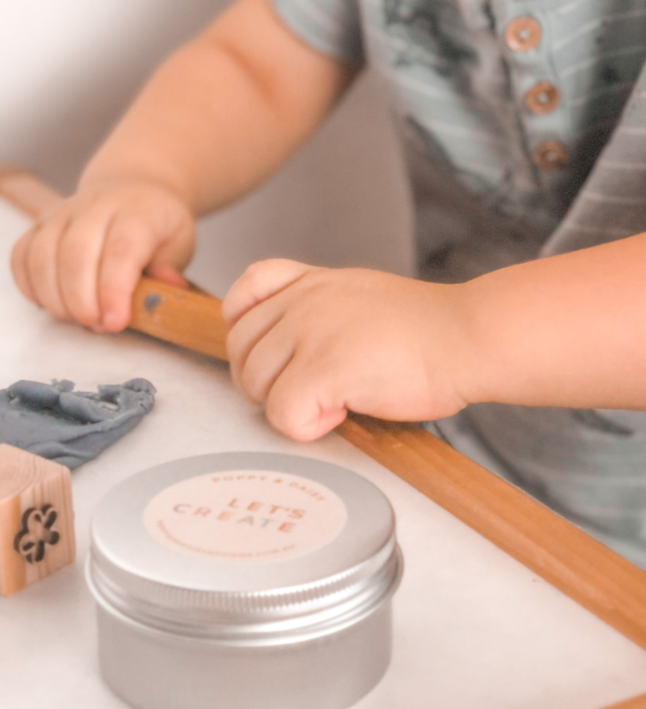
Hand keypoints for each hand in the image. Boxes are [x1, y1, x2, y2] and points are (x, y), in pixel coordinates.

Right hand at [11, 178, 194, 331]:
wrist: (131, 189)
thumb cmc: (156, 226)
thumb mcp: (179, 243)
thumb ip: (168, 269)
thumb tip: (167, 290)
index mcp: (136, 212)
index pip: (119, 250)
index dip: (113, 291)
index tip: (116, 323)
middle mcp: (95, 206)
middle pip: (74, 255)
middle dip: (81, 302)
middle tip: (98, 325)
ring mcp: (61, 213)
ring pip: (41, 256)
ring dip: (55, 299)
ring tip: (78, 318)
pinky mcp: (38, 224)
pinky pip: (20, 255)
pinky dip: (30, 287)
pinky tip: (51, 303)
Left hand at [223, 259, 473, 440]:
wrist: (468, 337)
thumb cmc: (428, 329)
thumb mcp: (361, 294)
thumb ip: (320, 307)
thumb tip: (288, 346)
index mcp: (312, 282)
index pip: (243, 294)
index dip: (244, 331)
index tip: (272, 355)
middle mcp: (304, 301)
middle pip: (240, 348)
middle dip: (263, 381)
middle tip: (306, 394)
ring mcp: (311, 331)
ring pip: (255, 383)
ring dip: (287, 404)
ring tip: (333, 401)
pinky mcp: (324, 367)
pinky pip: (283, 413)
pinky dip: (308, 427)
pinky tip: (342, 413)